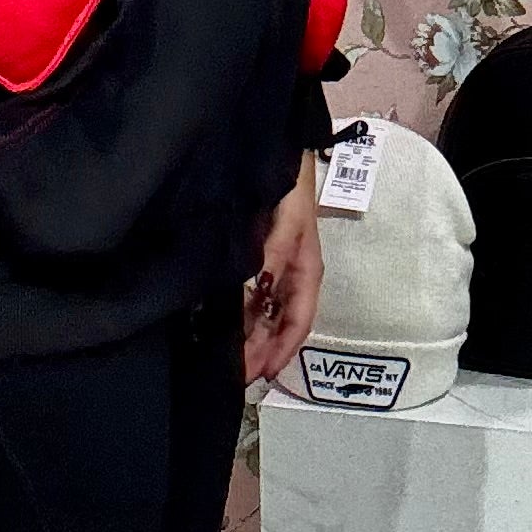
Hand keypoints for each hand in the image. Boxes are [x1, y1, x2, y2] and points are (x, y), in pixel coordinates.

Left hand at [243, 150, 322, 385]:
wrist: (281, 157)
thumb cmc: (289, 189)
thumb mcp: (286, 223)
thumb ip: (271, 256)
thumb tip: (257, 292)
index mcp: (306, 272)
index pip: (298, 323)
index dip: (281, 351)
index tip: (263, 373)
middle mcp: (292, 277)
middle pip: (280, 326)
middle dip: (262, 352)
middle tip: (236, 375)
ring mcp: (276, 270)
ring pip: (266, 315)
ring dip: (252, 339)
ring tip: (230, 360)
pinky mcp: (259, 261)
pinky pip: (253, 297)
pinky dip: (242, 316)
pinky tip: (225, 325)